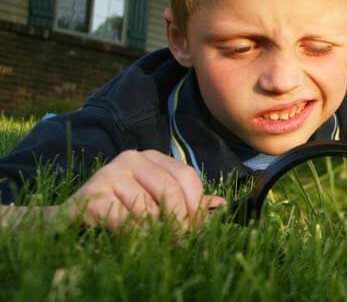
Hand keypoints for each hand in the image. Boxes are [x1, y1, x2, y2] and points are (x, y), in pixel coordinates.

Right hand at [63, 149, 225, 230]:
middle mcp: (132, 157)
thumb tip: (222, 205)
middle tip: (179, 242)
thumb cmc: (121, 211)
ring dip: (155, 233)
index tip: (196, 230)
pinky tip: (130, 239)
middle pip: (171, 190)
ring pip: (149, 209)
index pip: (187, 176)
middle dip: (180, 222)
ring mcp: (111, 172)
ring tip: (154, 243)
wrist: (69, 220)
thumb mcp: (155, 204)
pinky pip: (127, 220)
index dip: (196, 206)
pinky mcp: (94, 193)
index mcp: (152, 157)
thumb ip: (186, 203)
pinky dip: (134, 236)